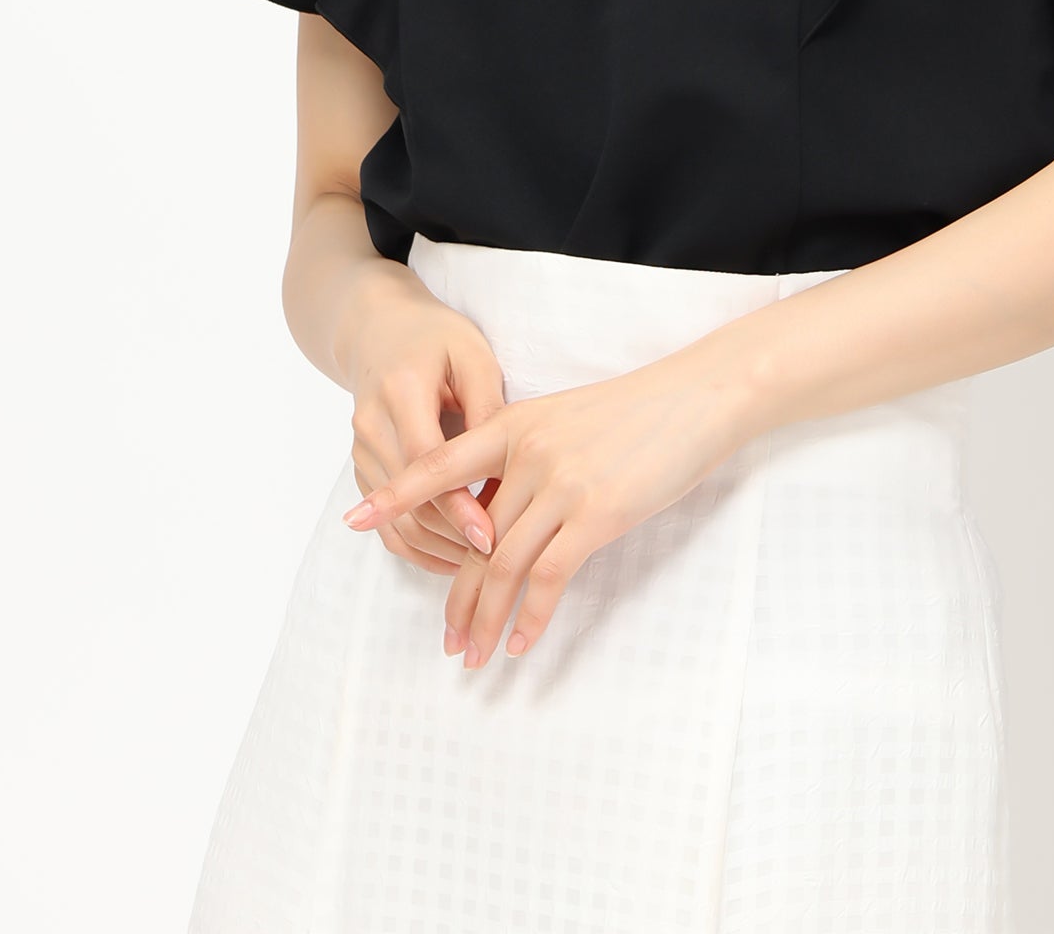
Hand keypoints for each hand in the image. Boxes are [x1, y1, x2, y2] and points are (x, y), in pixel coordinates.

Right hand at [339, 280, 505, 573]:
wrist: (378, 330)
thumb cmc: (436, 337)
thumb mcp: (472, 354)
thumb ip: (487, 404)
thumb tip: (510, 462)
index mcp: (399, 391)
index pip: (426, 463)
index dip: (458, 504)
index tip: (492, 536)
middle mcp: (371, 426)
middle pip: (408, 501)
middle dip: (453, 538)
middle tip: (498, 564)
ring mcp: (361, 451)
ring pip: (394, 521)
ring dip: (437, 550)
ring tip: (484, 570)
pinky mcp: (362, 469)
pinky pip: (386, 523)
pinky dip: (419, 547)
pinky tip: (455, 558)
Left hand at [340, 353, 751, 665]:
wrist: (697, 397)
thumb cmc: (637, 411)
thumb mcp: (567, 421)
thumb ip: (527, 460)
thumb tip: (498, 517)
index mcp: (514, 423)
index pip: (440, 462)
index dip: (397, 493)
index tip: (356, 519)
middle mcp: (529, 452)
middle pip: (473, 537)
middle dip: (456, 596)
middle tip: (445, 640)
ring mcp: (562, 483)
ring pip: (505, 565)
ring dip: (485, 618)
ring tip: (474, 656)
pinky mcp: (598, 513)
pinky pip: (550, 576)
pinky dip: (532, 616)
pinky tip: (521, 642)